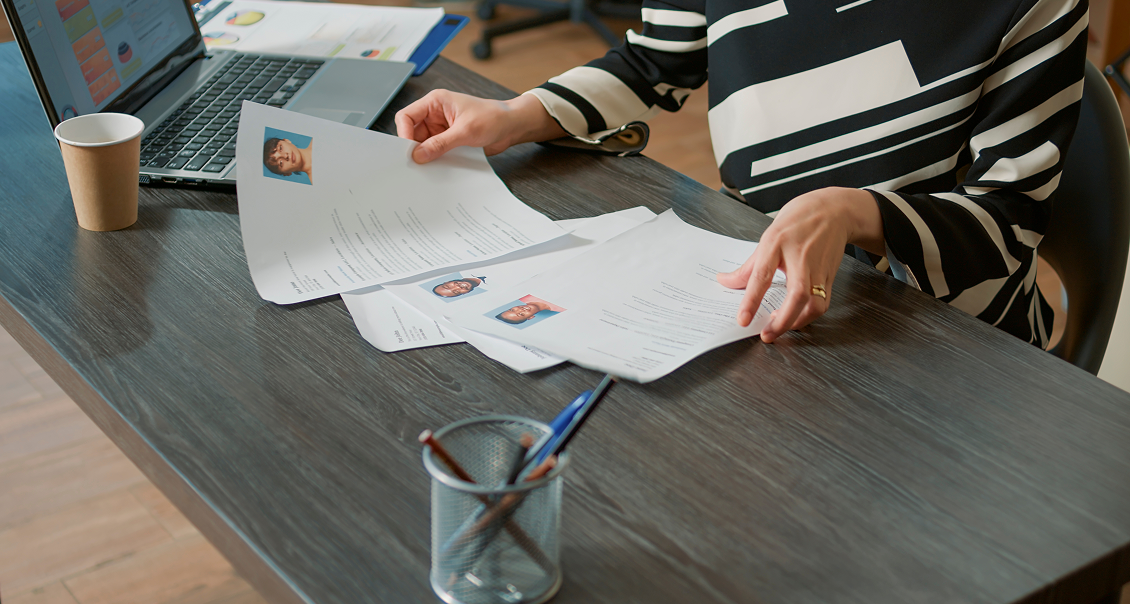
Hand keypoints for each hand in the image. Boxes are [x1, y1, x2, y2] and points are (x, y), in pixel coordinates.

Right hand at [395, 90, 565, 162]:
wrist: (511, 127)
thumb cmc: (493, 118)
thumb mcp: (465, 131)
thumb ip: (440, 144)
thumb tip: (419, 155)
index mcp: (435, 102)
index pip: (407, 116)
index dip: (403, 133)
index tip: (408, 151)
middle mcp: (435, 115)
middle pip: (412, 132)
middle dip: (413, 147)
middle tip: (415, 163)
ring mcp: (441, 129)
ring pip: (422, 144)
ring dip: (425, 155)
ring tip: (427, 167)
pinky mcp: (449, 141)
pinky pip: (435, 151)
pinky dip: (434, 159)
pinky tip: (437, 167)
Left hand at [716, 187, 882, 342]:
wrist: (834, 211)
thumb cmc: (798, 221)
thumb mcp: (768, 238)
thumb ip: (748, 266)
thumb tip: (724, 282)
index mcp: (777, 243)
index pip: (762, 275)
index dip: (751, 300)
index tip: (743, 319)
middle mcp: (800, 257)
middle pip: (797, 295)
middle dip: (782, 320)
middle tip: (767, 334)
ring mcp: (818, 268)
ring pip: (815, 303)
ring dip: (797, 321)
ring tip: (779, 327)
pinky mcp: (830, 277)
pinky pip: (822, 303)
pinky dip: (808, 316)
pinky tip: (795, 318)